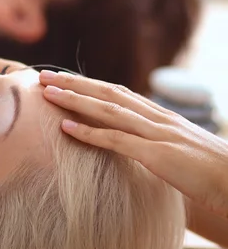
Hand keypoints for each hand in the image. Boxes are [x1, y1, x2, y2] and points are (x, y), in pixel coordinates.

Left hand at [39, 70, 227, 218]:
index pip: (117, 93)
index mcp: (159, 115)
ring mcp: (157, 133)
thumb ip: (151, 142)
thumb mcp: (175, 149)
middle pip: (107, 93)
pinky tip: (66, 129)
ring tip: (48, 95)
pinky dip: (90, 133)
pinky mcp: (158, 154)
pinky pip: (118, 141)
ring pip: (109, 110)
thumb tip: (126, 143)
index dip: (88, 84)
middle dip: (74, 83)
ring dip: (75, 100)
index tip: (62, 79)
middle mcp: (156, 118)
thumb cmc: (207, 171)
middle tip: (42, 77)